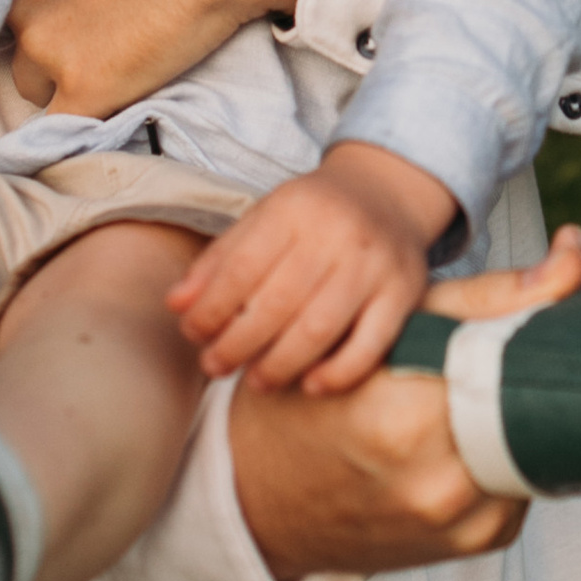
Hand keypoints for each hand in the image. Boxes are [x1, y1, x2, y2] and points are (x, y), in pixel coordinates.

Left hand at [6, 0, 328, 114]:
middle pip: (11, 32)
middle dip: (49, 31)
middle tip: (105, 20)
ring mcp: (45, 43)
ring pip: (32, 81)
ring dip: (67, 75)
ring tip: (120, 53)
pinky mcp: (85, 86)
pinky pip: (66, 121)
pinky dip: (92, 108)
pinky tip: (123, 91)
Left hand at [167, 141, 454, 394]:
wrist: (388, 195)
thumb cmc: (314, 216)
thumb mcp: (264, 219)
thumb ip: (219, 260)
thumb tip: (176, 305)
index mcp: (294, 209)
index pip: (242, 268)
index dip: (211, 308)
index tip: (192, 333)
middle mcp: (337, 234)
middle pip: (277, 303)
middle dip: (237, 343)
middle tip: (215, 366)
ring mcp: (374, 266)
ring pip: (319, 328)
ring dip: (280, 364)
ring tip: (255, 382)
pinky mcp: (404, 294)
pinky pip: (371, 345)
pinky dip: (339, 373)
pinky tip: (311, 386)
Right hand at [225, 228, 580, 580]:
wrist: (259, 499)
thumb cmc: (313, 398)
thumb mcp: (385, 330)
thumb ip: (487, 294)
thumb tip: (577, 253)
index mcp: (406, 420)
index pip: (522, 363)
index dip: (550, 329)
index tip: (560, 312)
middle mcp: (436, 485)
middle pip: (539, 406)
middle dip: (545, 370)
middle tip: (545, 341)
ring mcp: (459, 524)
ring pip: (538, 447)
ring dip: (530, 412)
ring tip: (506, 382)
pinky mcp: (476, 546)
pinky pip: (524, 485)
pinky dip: (514, 453)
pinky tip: (485, 430)